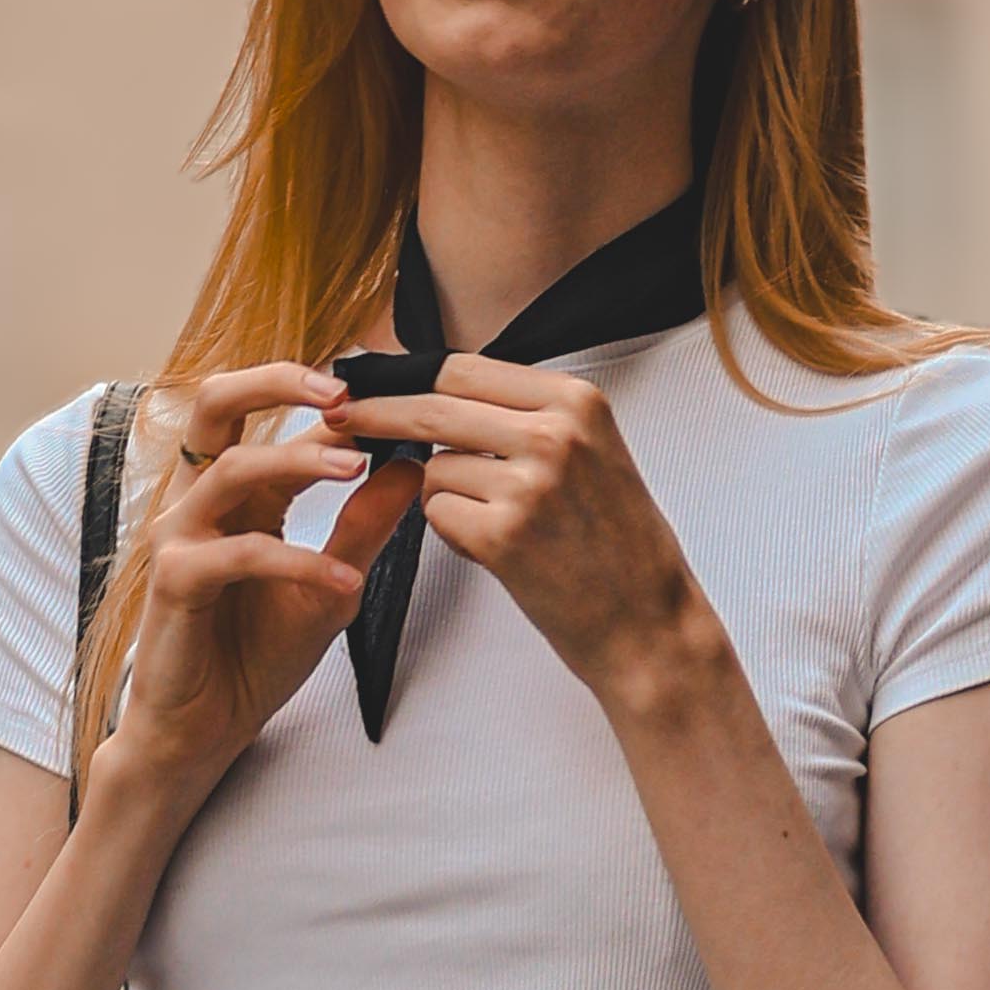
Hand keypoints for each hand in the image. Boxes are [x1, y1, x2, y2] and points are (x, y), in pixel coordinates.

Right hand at [105, 368, 423, 796]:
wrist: (207, 730)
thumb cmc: (255, 655)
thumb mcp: (333, 583)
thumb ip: (366, 524)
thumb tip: (413, 464)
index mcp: (237, 491)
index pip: (272, 414)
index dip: (329, 395)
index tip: (393, 389)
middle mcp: (200, 499)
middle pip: (217, 401)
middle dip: (280, 381)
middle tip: (349, 390)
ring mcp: (180, 536)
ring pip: (232, 468)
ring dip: (300, 463)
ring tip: (363, 467)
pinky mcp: (175, 581)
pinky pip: (237, 553)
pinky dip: (296, 561)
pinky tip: (344, 578)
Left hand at [341, 357, 693, 695]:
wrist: (648, 622)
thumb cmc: (618, 543)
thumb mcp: (592, 452)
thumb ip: (525, 416)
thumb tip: (437, 388)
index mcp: (576, 401)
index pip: (463, 368)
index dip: (407, 376)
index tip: (370, 381)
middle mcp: (554, 434)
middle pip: (432, 405)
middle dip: (376, 414)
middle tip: (341, 419)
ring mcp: (528, 483)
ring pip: (431, 467)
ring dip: (444, 495)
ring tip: (499, 522)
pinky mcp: (502, 535)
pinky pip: (436, 513)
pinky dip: (452, 532)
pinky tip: (497, 549)